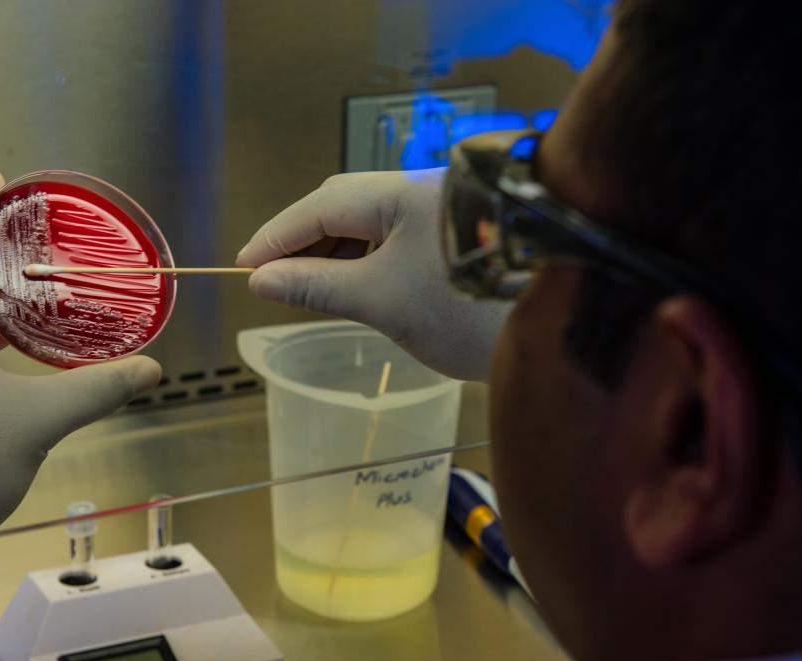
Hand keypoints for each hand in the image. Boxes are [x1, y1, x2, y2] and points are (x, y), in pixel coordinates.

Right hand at [236, 169, 510, 380]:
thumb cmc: (469, 312)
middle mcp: (424, 190)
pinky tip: (353, 285)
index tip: (242, 266)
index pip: (320, 206)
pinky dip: (367, 261)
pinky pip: (398, 240)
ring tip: (307, 289)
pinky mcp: (458, 237)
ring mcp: (444, 212)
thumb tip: (262, 279)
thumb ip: (316, 286)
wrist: (558, 329)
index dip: (276, 236)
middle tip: (271, 281)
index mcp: (401, 193)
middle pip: (345, 207)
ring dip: (336, 254)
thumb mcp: (381, 301)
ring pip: (372, 225)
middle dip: (305, 242)